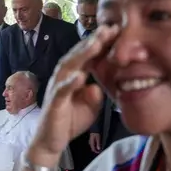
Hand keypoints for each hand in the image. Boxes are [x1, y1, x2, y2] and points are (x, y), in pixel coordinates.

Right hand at [28, 25, 119, 164]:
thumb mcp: (91, 106)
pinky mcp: (54, 103)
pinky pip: (61, 91)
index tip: (118, 30)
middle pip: (79, 54)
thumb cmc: (71, 120)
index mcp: (75, 75)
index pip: (89, 55)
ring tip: (97, 43)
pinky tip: (80, 76)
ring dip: (82, 54)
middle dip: (94, 41)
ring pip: (70, 66)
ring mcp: (57, 88)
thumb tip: (97, 86)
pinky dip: (70, 82)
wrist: (52, 141)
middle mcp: (64, 77)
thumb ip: (96, 94)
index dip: (102, 42)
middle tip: (109, 28)